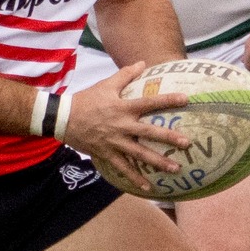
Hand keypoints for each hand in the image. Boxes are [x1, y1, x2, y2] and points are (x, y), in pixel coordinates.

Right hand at [58, 61, 189, 193]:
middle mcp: (122, 126)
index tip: (186, 99)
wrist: (62, 118)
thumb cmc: (86, 100)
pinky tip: (148, 187)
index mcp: (123, 107)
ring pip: (139, 154)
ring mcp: (114, 141)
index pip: (150, 102)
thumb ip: (125, 75)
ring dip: (158, 162)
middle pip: (149, 132)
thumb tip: (143, 63)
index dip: (168, 100)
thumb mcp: (106, 85)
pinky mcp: (106, 153)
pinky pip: (123, 168)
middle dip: (169, 138)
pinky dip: (135, 179)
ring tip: (175, 169)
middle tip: (187, 143)